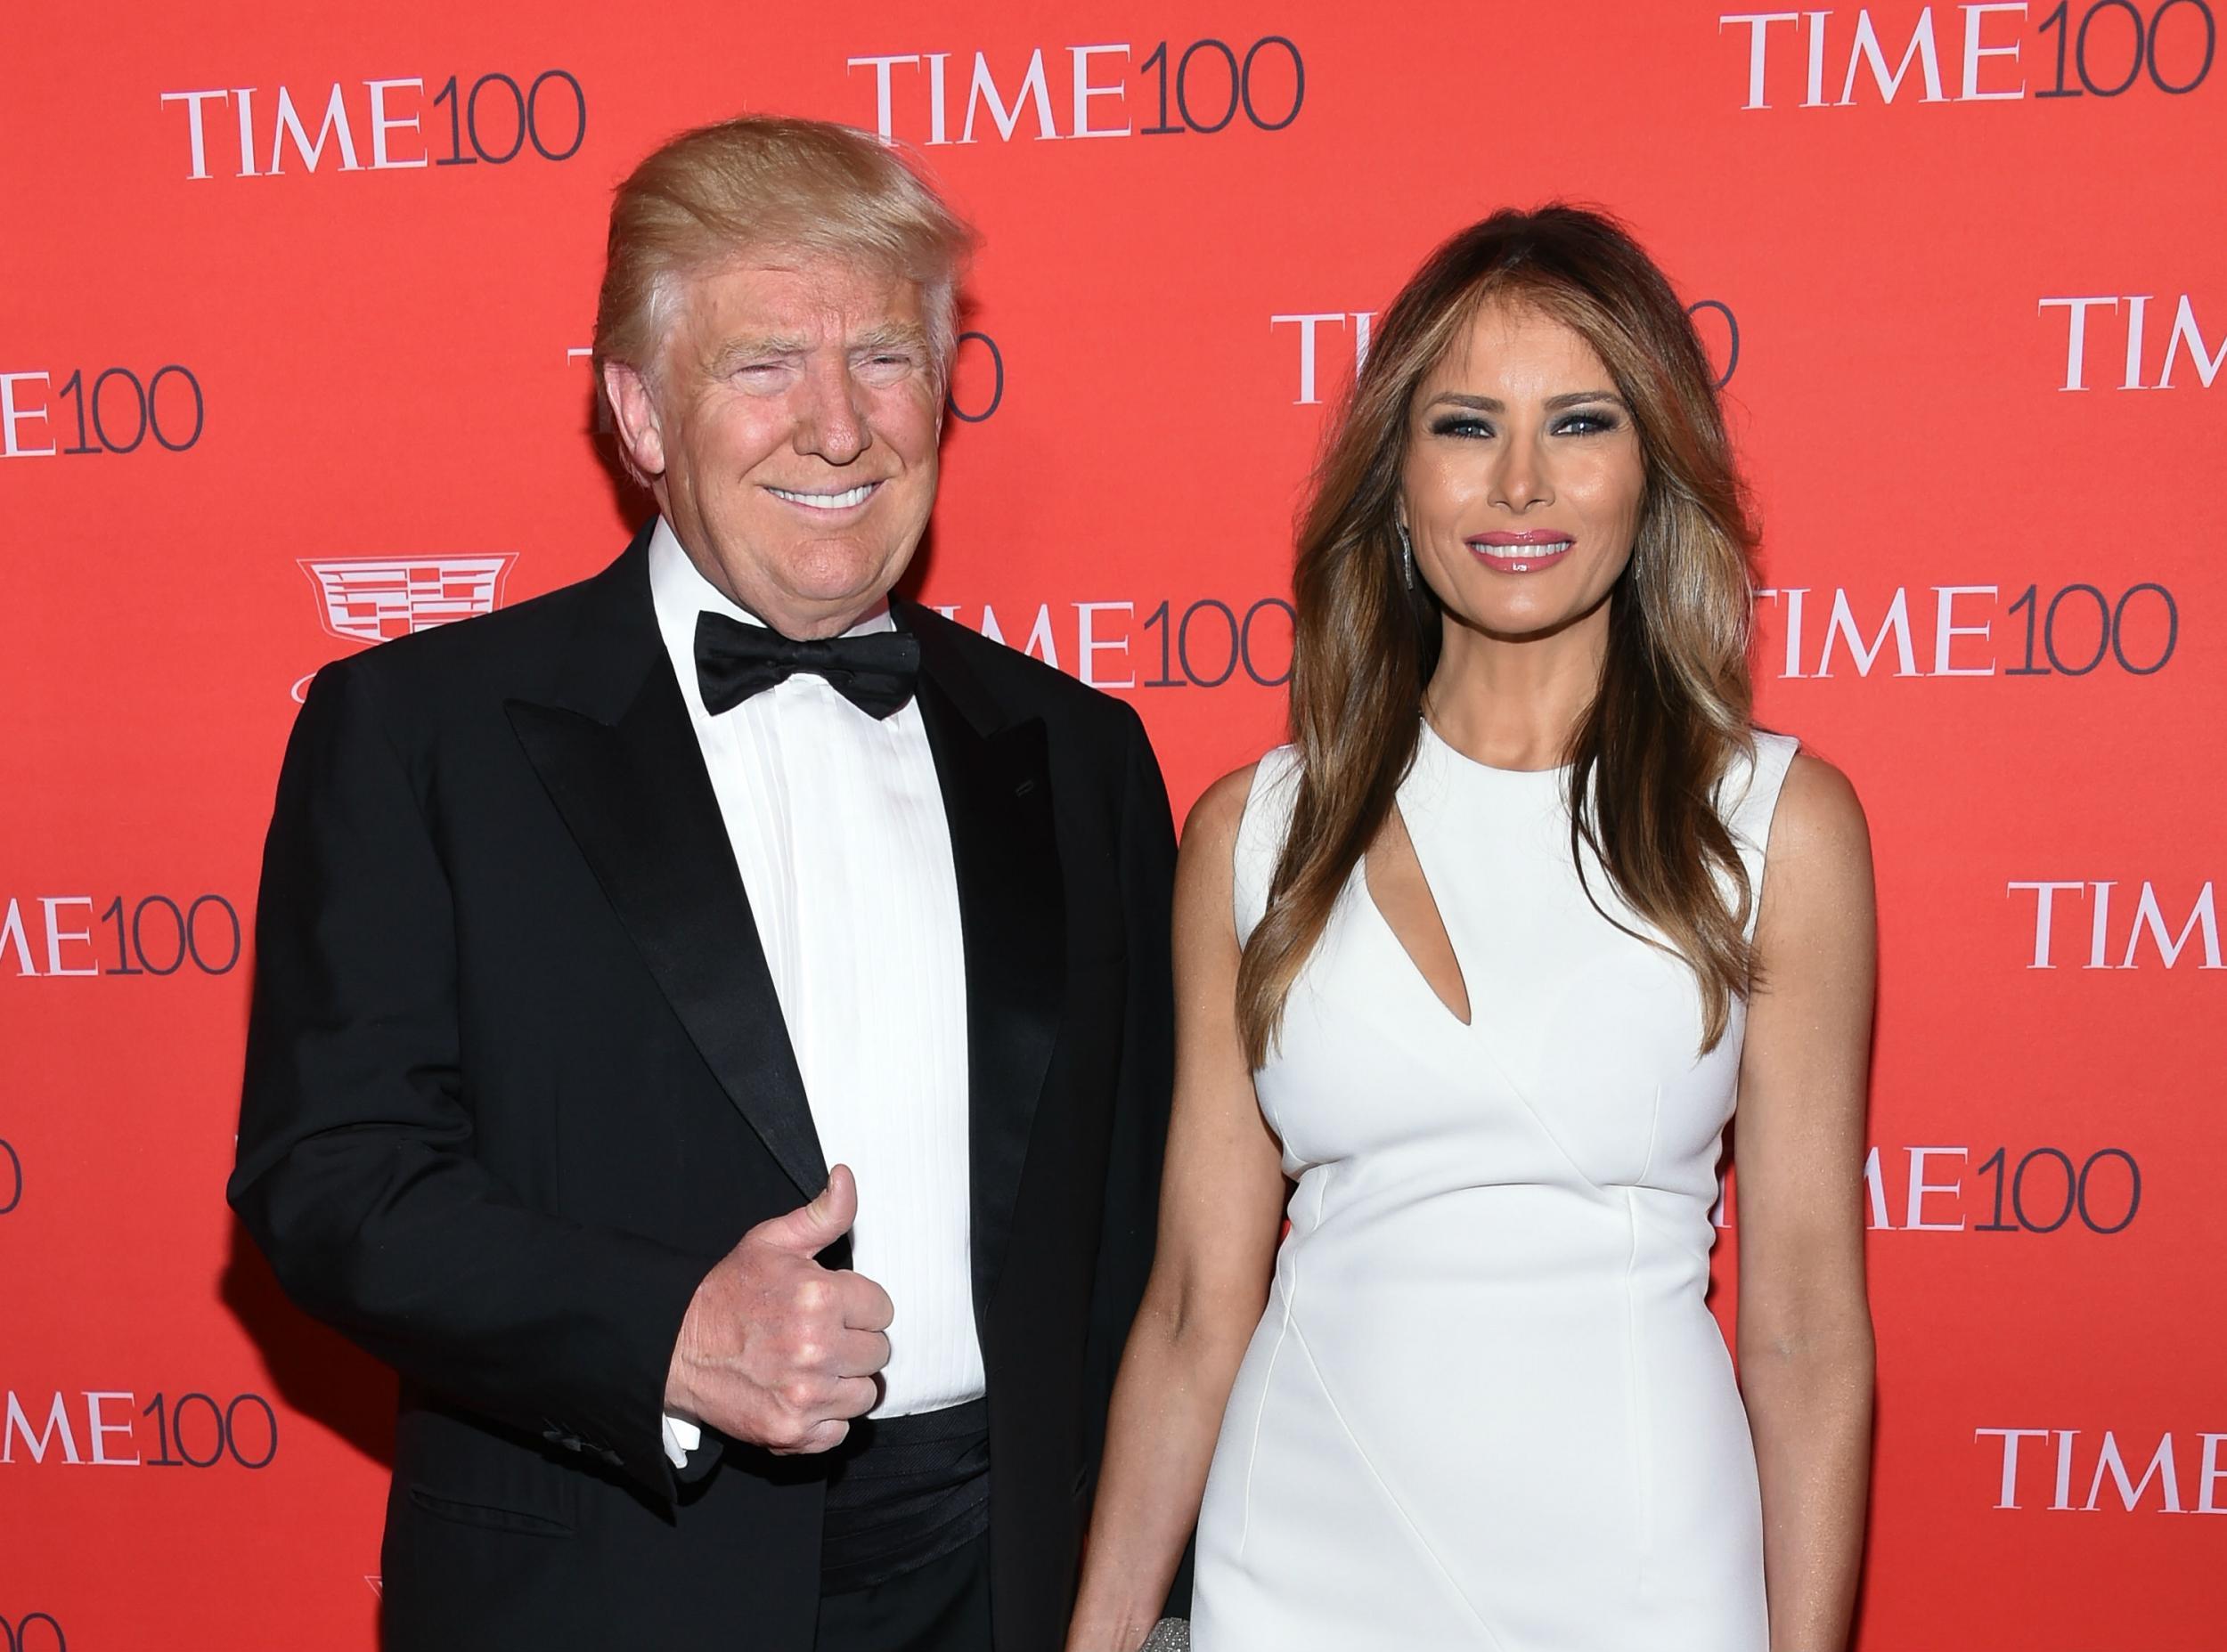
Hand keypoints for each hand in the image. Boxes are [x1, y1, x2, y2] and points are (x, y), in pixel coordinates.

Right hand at [665, 1164, 892, 1453]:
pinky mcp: (791, 1431)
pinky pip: (839, 1431)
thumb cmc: (727, 1292)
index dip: (859, 1306)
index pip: (882, 1310)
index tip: (834, 1307)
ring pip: (865, 1393)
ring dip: (844, 1381)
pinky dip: (825, 1418)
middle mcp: (817, 1348)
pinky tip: (802, 1394)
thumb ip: (822, 1214)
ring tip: (812, 1365)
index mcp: (820, 1297)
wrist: (674, 1347)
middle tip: (821, 1336)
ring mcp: (805, 1394)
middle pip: (878, 1353)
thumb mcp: (771, 1241)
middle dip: (855, 1342)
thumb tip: (846, 1177)